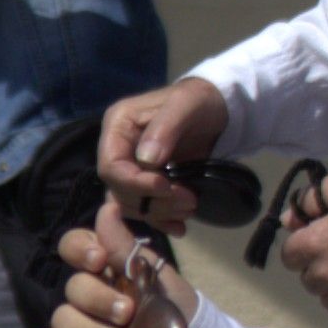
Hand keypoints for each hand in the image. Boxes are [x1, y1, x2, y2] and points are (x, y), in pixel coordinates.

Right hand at [36, 214, 189, 327]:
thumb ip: (126, 249)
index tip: (99, 261)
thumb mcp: (159, 281)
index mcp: (110, 272)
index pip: (78, 248)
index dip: (80, 249)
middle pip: (73, 285)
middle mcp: (91, 298)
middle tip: (127, 314)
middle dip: (98, 298)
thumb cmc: (182, 320)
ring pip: (62, 316)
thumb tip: (105, 208)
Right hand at [96, 76, 229, 223]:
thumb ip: (165, 128)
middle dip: (151, 200)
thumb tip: (147, 160)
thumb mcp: (186, 105)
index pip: (110, 165)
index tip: (165, 186)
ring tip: (190, 208)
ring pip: (129, 204)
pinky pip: (143, 209)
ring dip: (159, 212)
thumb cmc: (199, 101)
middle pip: (118, 189)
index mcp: (118, 126)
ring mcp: (130, 169)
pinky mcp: (145, 184)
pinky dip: (161, 221)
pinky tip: (179, 226)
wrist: (216, 108)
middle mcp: (117, 150)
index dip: (134, 182)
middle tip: (188, 200)